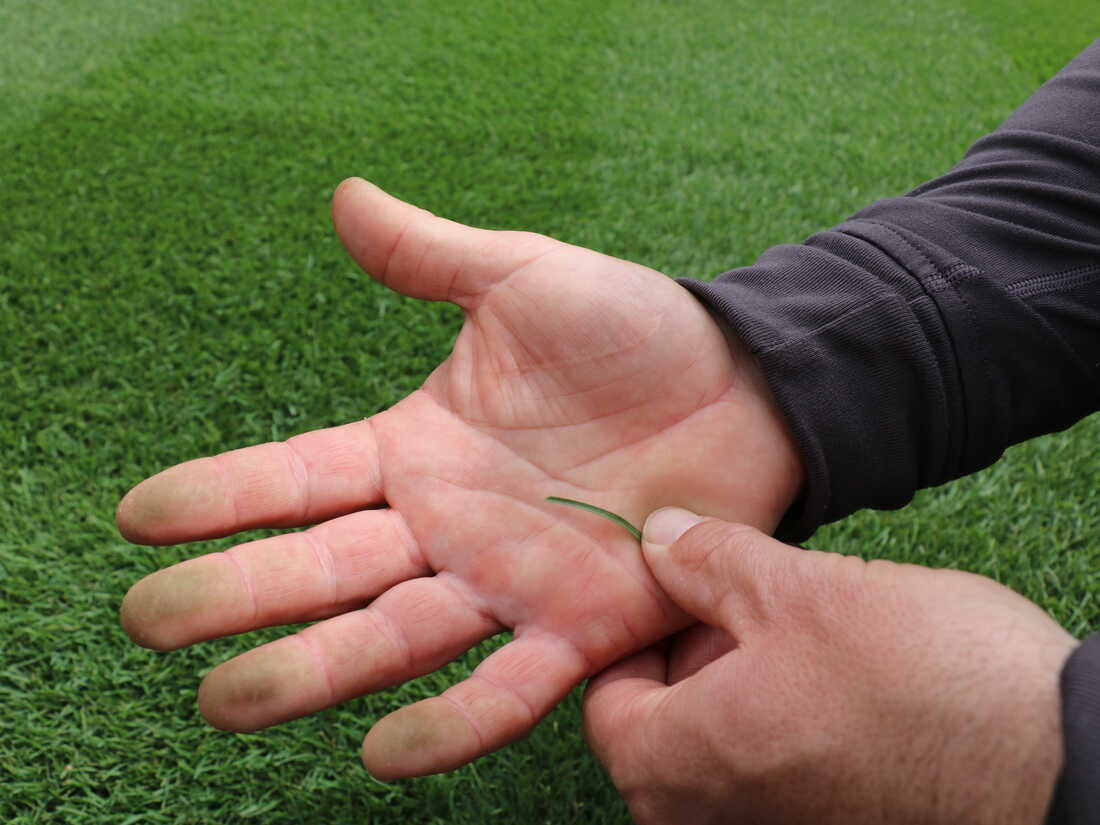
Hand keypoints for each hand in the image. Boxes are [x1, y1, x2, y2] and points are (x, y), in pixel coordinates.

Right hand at [116, 179, 803, 777]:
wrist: (746, 384)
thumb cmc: (636, 331)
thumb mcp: (523, 278)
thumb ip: (432, 257)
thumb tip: (343, 197)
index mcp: (420, 446)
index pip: (300, 476)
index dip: (223, 495)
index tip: (139, 517)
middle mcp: (447, 525)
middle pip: (324, 568)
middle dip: (235, 595)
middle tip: (150, 623)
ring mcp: (507, 582)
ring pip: (391, 635)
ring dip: (310, 670)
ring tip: (225, 701)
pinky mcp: (580, 625)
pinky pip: (507, 685)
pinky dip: (453, 722)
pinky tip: (383, 752)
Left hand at [584, 510, 1076, 824]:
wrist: (1061, 765)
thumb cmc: (922, 683)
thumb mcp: (798, 591)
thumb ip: (709, 563)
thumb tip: (658, 540)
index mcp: (678, 767)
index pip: (608, 702)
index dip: (645, 636)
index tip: (691, 594)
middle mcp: (708, 824)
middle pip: (661, 728)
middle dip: (699, 658)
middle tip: (759, 605)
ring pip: (720, 750)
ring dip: (746, 686)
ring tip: (809, 637)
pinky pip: (773, 776)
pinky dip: (787, 726)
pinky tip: (844, 683)